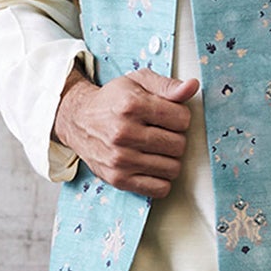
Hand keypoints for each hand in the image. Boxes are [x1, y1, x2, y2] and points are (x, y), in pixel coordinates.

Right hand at [53, 66, 199, 197]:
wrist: (78, 121)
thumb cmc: (113, 101)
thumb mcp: (138, 82)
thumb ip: (167, 84)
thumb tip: (192, 87)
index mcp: (131, 105)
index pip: (182, 119)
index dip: (180, 117)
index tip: (168, 116)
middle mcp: (124, 133)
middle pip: (179, 145)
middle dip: (175, 138)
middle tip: (160, 133)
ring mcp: (120, 159)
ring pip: (173, 168)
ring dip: (169, 159)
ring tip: (155, 149)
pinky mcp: (118, 179)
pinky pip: (160, 188)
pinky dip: (162, 179)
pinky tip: (152, 166)